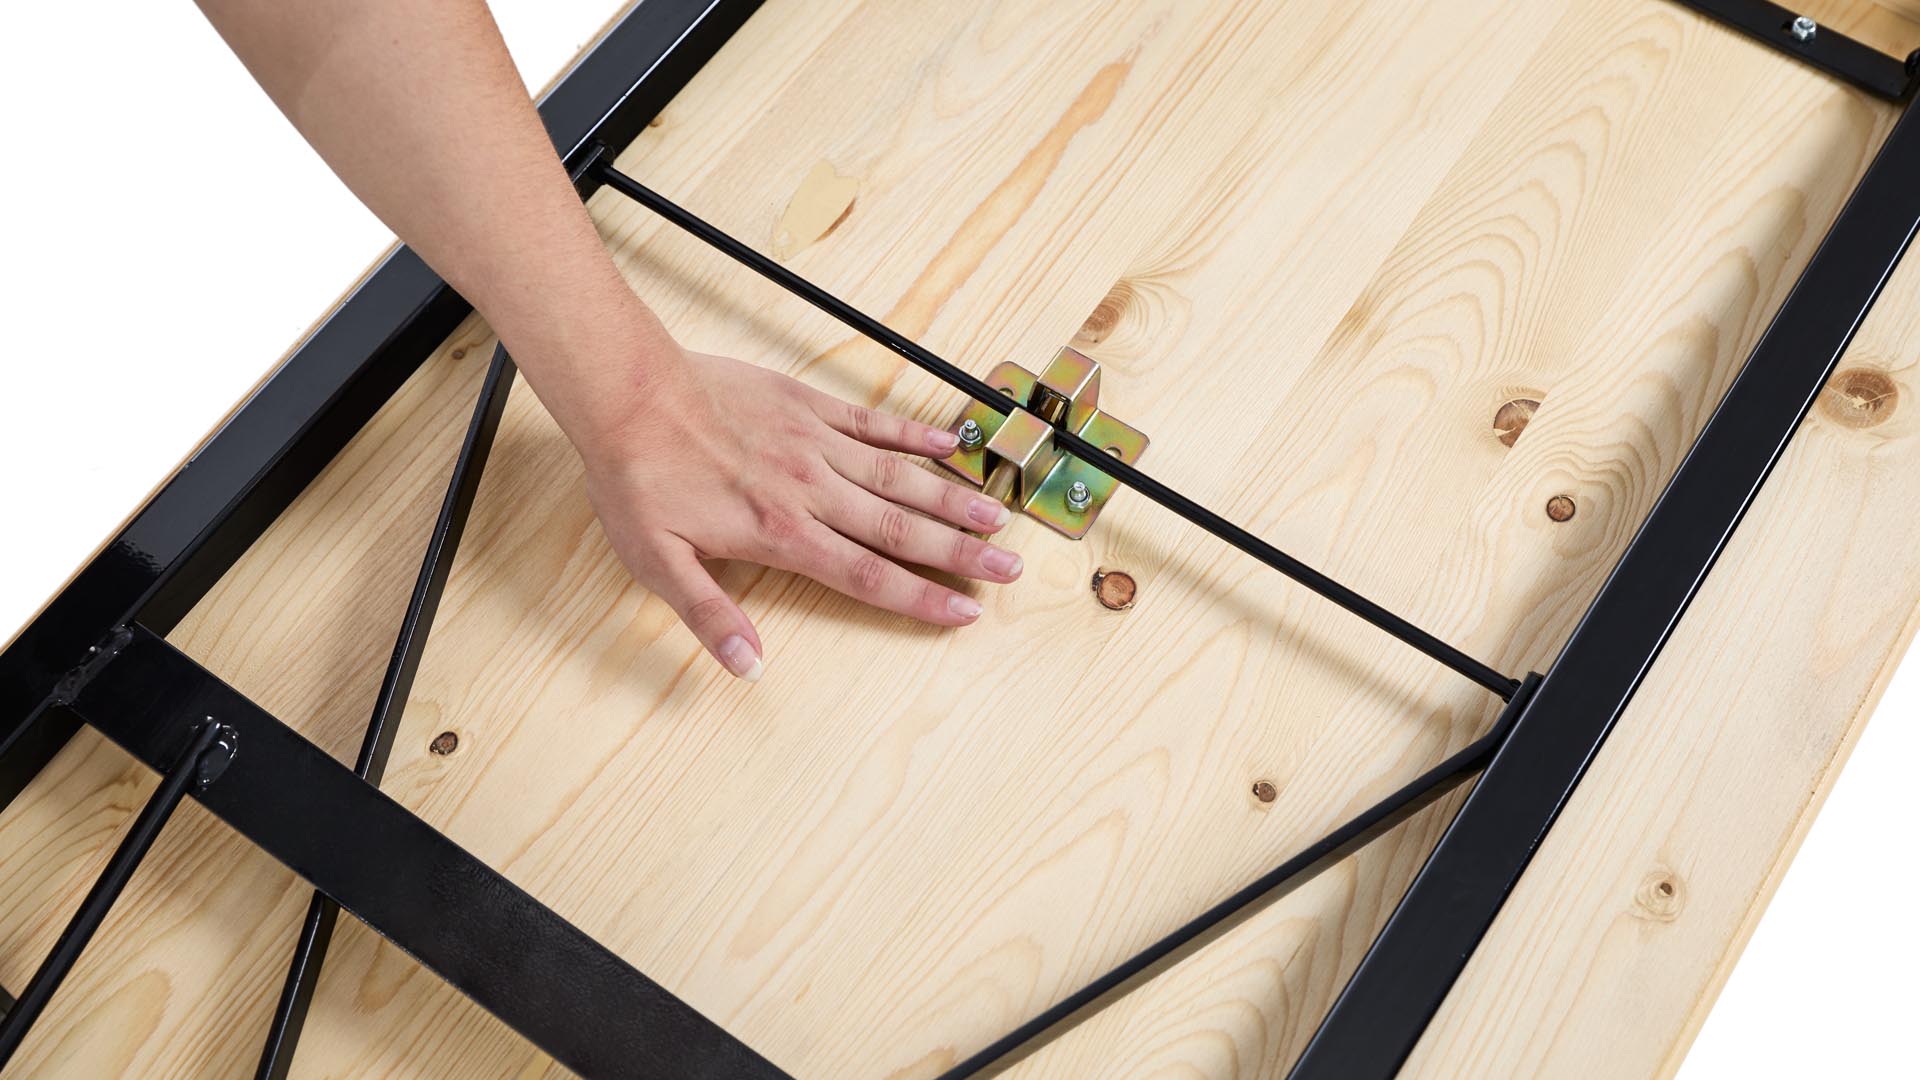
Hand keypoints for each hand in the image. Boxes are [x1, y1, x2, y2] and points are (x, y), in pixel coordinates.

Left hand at [574, 348, 1023, 680]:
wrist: (629, 393)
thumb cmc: (639, 479)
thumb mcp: (657, 563)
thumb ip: (708, 615)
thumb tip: (748, 668)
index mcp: (783, 535)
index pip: (868, 577)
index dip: (921, 600)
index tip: (965, 614)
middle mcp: (812, 492)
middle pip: (901, 530)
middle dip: (960, 554)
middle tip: (1010, 570)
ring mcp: (816, 445)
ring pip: (900, 477)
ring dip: (952, 499)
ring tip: (998, 517)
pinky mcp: (809, 406)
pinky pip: (874, 423)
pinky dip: (915, 435)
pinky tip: (952, 444)